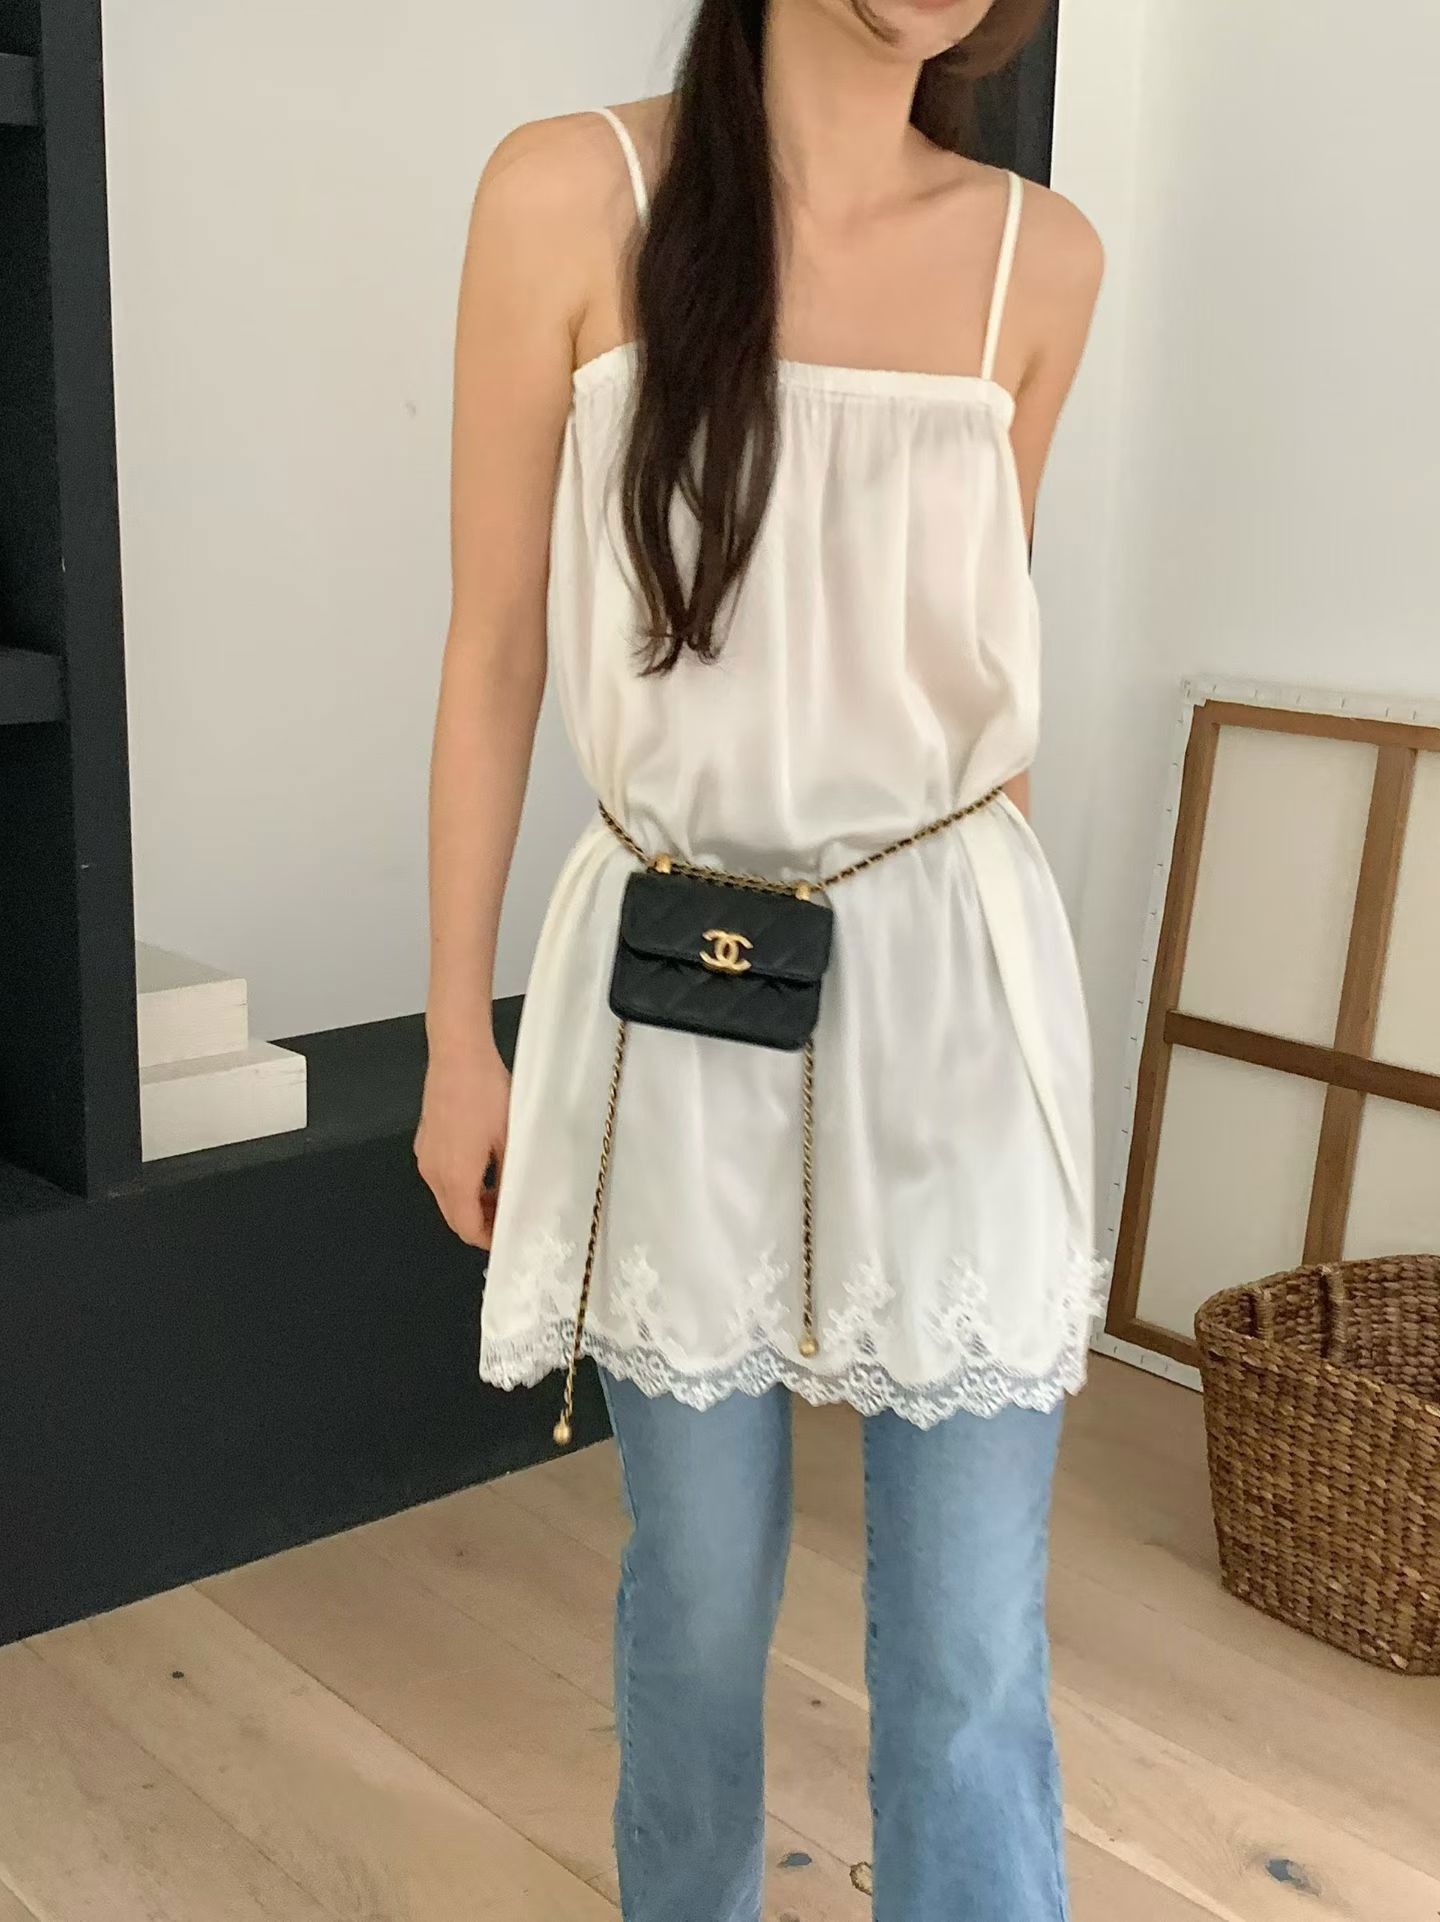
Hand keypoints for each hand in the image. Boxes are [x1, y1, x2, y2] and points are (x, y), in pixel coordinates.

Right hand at [414, 1043, 510, 1248]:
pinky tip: (484, 1169)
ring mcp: (425, 1156)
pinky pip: (441, 1176)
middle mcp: (433, 1172)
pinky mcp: (425, 1141)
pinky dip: (461, 1184)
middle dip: (480, 1223)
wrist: (458, 1056)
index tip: (508, 1237)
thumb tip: (514, 1202)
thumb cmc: (486, 1093)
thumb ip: (509, 1179)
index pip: (466, 1227)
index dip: (487, 1239)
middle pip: (454, 1216)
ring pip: (447, 1197)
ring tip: (501, 1193)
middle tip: (509, 1217)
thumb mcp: (509, 1139)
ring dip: (471, 1203)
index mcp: (455, 1177)